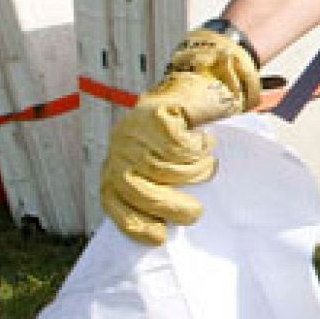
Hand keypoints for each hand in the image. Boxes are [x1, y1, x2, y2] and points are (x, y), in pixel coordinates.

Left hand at [101, 29, 260, 245]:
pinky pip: (183, 148)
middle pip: (140, 191)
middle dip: (170, 207)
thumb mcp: (162, 161)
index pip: (113, 201)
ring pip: (168, 170)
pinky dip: (201, 148)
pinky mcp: (158, 115)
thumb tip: (166, 228)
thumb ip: (156, 187)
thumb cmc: (186, 130)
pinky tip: (204, 139)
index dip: (134, 223)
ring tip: (206, 161)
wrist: (200, 80)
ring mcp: (137, 131)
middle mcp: (121, 148)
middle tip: (195, 213)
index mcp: (118, 163)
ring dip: (196, 171)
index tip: (159, 238)